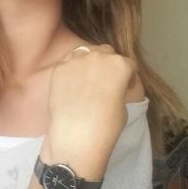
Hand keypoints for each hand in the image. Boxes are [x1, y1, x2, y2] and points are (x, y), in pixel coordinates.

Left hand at [45, 44, 138, 169]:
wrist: (76, 136)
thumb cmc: (106, 126)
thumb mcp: (123, 105)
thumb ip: (119, 88)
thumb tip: (112, 86)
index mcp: (121, 65)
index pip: (128, 64)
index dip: (128, 77)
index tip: (124, 87)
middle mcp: (99, 56)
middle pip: (106, 52)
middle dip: (108, 64)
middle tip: (104, 82)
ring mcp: (76, 60)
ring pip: (86, 52)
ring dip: (89, 62)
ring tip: (87, 80)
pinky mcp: (59, 68)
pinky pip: (68, 61)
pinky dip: (72, 68)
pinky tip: (72, 83)